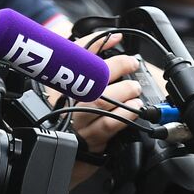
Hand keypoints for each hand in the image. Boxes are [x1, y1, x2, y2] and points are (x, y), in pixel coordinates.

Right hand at [68, 51, 143, 187]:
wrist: (58, 156)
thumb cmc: (68, 115)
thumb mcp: (74, 85)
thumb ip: (90, 57)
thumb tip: (113, 36)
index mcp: (60, 83)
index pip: (74, 56)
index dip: (96, 42)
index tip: (117, 39)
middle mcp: (66, 102)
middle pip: (88, 77)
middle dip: (115, 67)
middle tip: (131, 65)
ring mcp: (78, 121)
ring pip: (100, 101)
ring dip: (123, 92)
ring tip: (134, 90)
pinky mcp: (90, 140)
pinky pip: (109, 125)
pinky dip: (125, 115)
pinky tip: (134, 110)